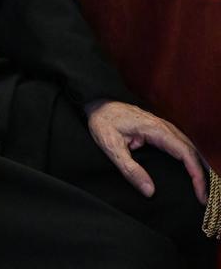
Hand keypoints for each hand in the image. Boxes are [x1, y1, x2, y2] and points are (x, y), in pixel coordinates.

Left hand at [85, 100, 207, 203]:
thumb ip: (130, 170)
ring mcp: (160, 124)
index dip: (196, 173)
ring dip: (197, 163)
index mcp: (154, 129)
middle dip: (200, 172)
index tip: (200, 193)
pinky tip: (191, 167)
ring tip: (202, 185)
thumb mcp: (111, 147)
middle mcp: (161, 125)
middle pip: (190, 149)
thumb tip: (150, 191)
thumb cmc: (102, 123)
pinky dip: (189, 156)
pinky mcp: (157, 127)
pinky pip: (179, 141)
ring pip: (187, 144)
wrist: (96, 103)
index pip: (184, 152)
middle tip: (203, 196)